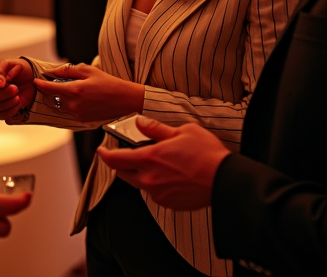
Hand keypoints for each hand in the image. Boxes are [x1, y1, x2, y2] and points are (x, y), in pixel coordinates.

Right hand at [0, 59, 36, 120]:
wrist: (33, 78)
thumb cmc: (21, 69)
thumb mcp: (13, 64)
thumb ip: (3, 69)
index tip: (1, 85)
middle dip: (4, 94)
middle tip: (14, 88)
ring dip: (9, 103)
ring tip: (18, 95)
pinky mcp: (7, 109)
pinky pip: (3, 116)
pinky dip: (11, 111)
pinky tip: (18, 104)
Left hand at [33, 63, 143, 122]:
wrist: (125, 99)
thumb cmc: (109, 83)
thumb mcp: (88, 70)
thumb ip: (68, 70)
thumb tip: (53, 71)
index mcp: (75, 91)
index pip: (50, 88)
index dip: (41, 84)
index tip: (36, 81)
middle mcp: (74, 105)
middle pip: (53, 98)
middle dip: (51, 90)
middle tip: (53, 82)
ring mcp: (78, 114)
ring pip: (60, 105)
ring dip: (59, 98)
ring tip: (69, 89)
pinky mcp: (82, 120)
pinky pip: (69, 111)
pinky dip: (68, 104)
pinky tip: (78, 97)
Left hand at [96, 117, 230, 209]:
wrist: (225, 181)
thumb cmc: (206, 154)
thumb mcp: (182, 131)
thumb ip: (156, 128)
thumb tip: (140, 122)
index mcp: (149, 158)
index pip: (116, 159)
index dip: (105, 154)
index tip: (101, 150)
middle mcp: (149, 179)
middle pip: (123, 174)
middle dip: (121, 164)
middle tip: (126, 154)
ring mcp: (158, 193)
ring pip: (140, 183)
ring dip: (141, 173)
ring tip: (156, 162)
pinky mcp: (168, 203)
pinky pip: (155, 192)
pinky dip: (156, 183)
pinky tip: (170, 175)